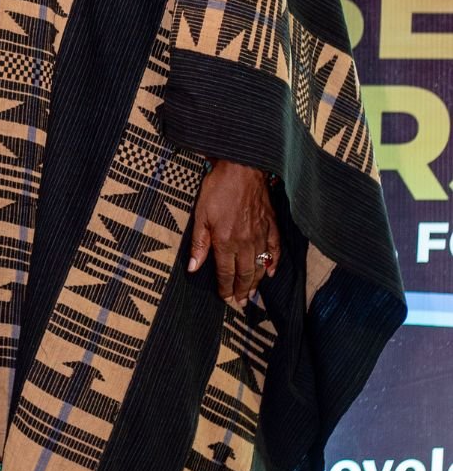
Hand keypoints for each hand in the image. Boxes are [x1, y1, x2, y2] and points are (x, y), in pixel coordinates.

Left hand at [188, 161, 280, 304]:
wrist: (242, 167)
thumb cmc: (218, 188)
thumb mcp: (201, 214)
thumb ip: (199, 243)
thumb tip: (194, 267)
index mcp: (225, 241)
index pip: (226, 272)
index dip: (225, 287)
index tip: (224, 298)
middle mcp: (245, 242)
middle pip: (244, 273)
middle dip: (241, 290)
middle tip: (239, 303)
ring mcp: (261, 234)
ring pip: (260, 265)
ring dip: (256, 282)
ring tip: (252, 294)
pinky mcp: (272, 225)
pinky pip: (275, 249)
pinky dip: (274, 262)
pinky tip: (271, 272)